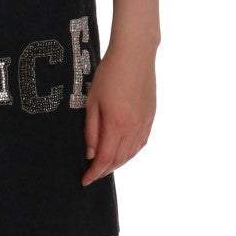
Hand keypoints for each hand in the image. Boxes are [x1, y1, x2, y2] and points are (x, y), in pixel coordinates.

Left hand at [82, 42, 155, 186]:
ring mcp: (145, 123)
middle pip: (119, 159)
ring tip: (105, 167)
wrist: (135, 54)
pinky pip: (141, 143)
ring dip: (118, 164)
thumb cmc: (109, 74)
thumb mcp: (92, 101)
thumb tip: (91, 154)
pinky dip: (131, 153)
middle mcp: (134, 128)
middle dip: (105, 171)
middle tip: (92, 175)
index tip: (85, 180)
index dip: (94, 173)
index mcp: (117, 124)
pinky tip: (123, 153)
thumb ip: (91, 130)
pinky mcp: (151, 116)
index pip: (105, 159)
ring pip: (131, 153)